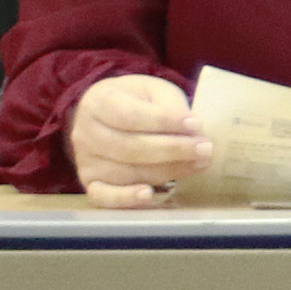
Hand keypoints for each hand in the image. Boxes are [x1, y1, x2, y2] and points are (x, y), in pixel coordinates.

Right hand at [68, 73, 206, 208]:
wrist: (112, 113)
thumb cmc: (138, 101)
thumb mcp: (154, 91)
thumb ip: (169, 106)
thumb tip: (191, 131)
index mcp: (99, 101)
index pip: (130, 115)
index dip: (164, 122)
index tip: (195, 124)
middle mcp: (85, 132)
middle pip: (130, 147)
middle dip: (173, 149)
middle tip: (205, 148)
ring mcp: (85, 160)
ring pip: (127, 172)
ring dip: (167, 171)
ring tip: (198, 163)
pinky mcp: (91, 182)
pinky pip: (104, 197)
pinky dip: (126, 198)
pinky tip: (148, 194)